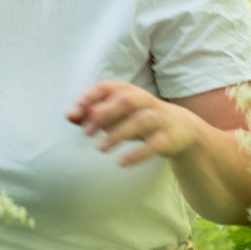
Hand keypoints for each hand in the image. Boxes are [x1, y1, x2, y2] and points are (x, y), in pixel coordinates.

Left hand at [66, 80, 195, 166]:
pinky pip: (154, 144)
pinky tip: (120, 162)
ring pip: (140, 120)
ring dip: (118, 134)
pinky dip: (136, 153)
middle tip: (86, 132)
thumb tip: (68, 115)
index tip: (76, 111)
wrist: (181, 130)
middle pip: (126, 100)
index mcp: (130, 92)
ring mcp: (159, 119)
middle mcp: (146, 102)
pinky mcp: (168, 138)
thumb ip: (92, 114)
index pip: (108, 87)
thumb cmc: (140, 120)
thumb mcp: (117, 115)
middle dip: (104, 114)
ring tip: (99, 148)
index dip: (91, 96)